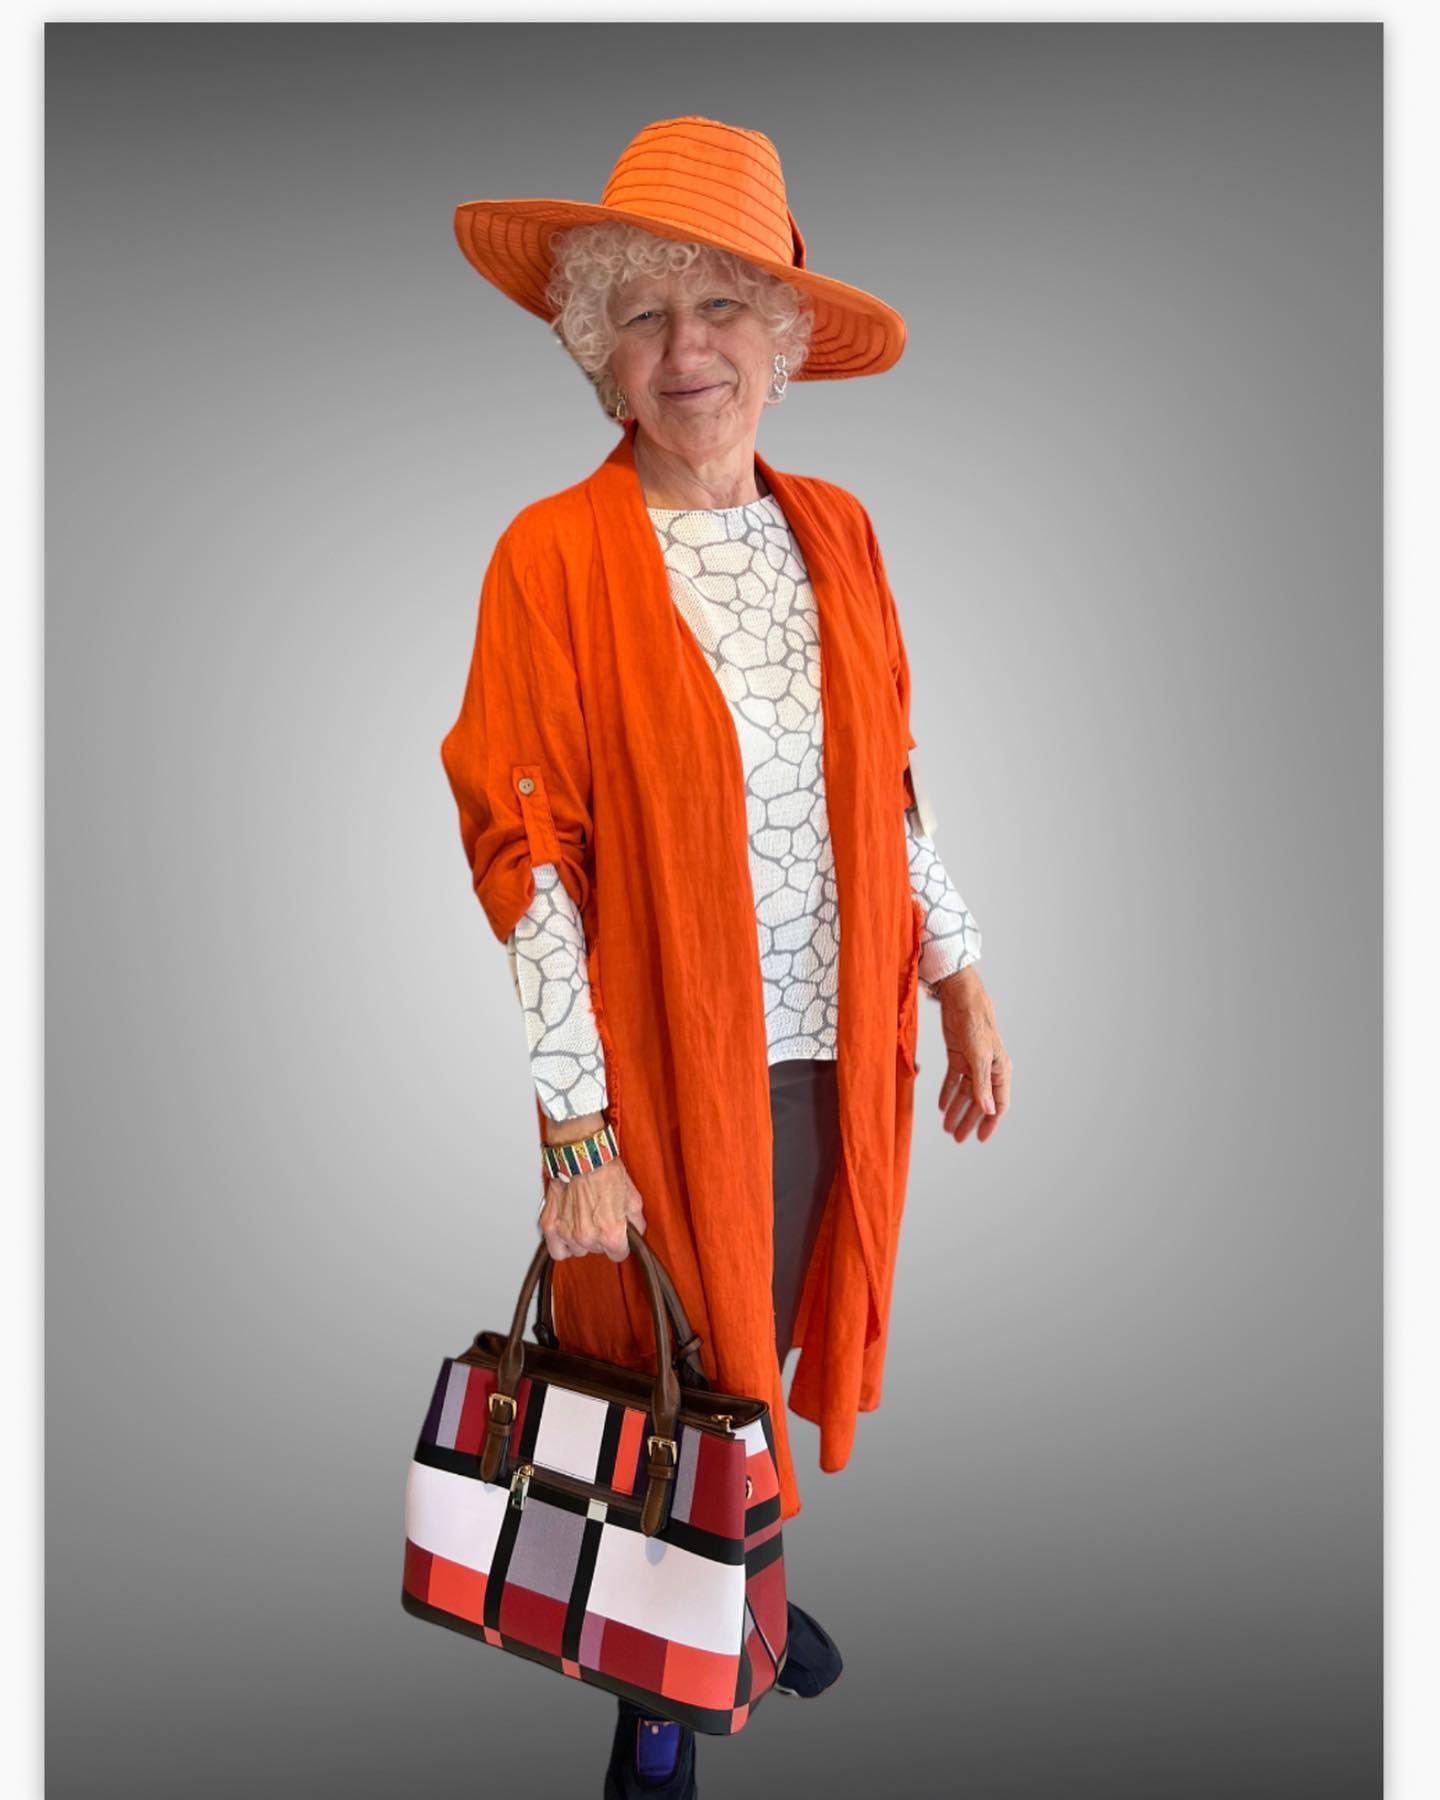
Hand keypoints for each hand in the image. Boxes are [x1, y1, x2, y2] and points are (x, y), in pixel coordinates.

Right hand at [538, 1154, 647, 1261]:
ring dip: (580, 1240)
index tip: (618, 1236)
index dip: (620, 1244)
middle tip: (599, 1219)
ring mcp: (567, 1233)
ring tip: (582, 1220)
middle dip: (600, 1238)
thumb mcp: (633, 1197)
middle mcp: (588, 1238)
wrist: (582, 1155)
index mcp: (610, 1233)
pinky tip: (567, 1231)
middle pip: (597, 1251)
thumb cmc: (606, 1171)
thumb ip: (636, 1221)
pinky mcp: (550, 1225)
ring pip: (577, 1250)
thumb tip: (636, 1231)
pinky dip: (561, 1243)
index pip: (619, 1254)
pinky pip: (556, 1250)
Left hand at [933, 965, 1010, 1144]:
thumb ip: (981, 1085)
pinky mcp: (958, 1055)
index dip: (991, 1122)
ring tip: (947, 1127)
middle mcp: (988, 1068)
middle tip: (957, 1138)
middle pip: (980, 1101)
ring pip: (965, 1093)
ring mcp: (972, 1062)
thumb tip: (988, 1110)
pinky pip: (953, 1080)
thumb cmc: (975, 1023)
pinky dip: (947, 1093)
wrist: (960, 998)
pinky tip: (941, 1106)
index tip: (980, 1138)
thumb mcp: (978, 1057)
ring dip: (956, 1109)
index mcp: (1000, 1069)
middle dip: (969, 1120)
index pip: (998, 1103)